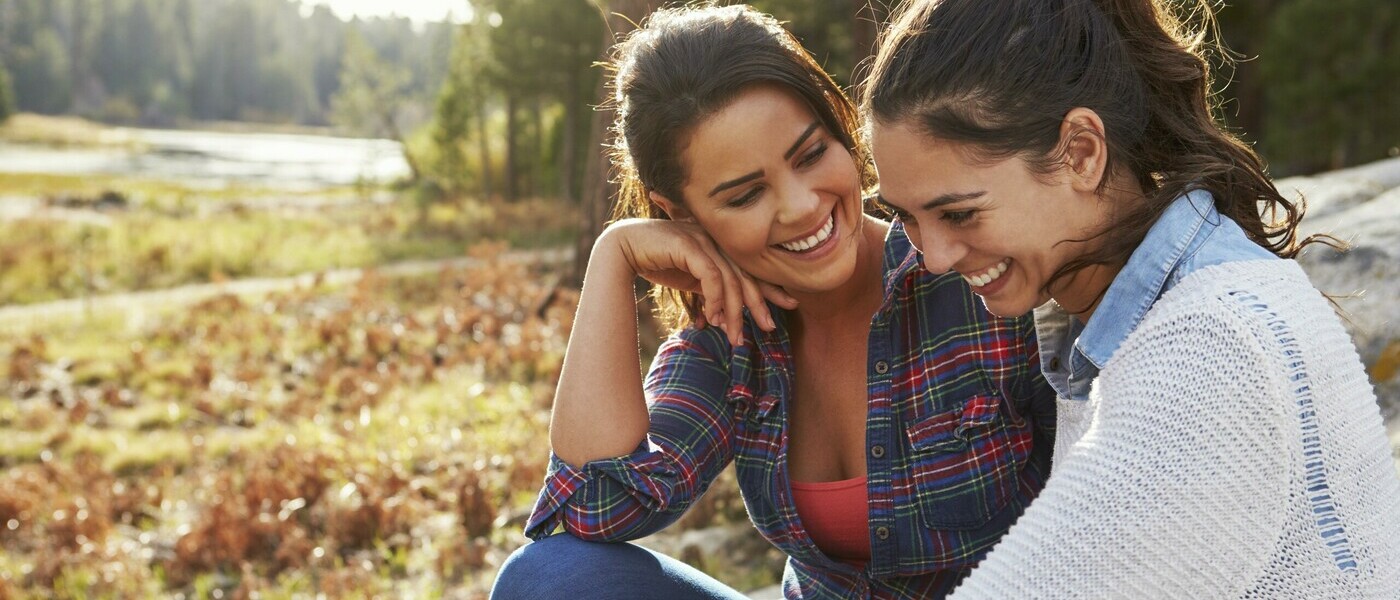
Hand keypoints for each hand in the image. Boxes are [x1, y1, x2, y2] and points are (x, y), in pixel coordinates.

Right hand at [603, 219, 798, 345]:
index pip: (750, 268)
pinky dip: (715, 299)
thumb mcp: (690, 277)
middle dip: (759, 304)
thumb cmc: (656, 261)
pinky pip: (711, 275)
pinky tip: (712, 318)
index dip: (770, 288)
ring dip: (732, 312)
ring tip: (733, 337)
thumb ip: (709, 286)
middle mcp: (715, 239)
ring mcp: (703, 239)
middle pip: (745, 274)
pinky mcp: (689, 245)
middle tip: (769, 327)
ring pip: (730, 279)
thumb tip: (724, 312)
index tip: (788, 306)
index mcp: (719, 245)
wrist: (624, 247)